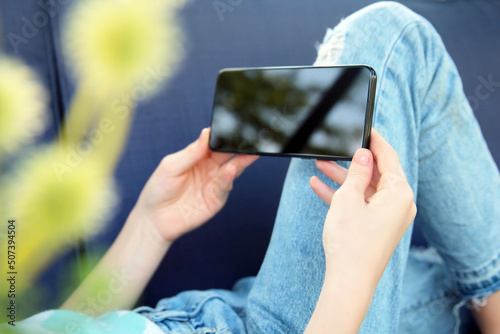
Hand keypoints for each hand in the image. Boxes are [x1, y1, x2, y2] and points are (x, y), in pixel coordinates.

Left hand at [133, 128, 257, 242]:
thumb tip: (206, 133)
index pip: (214, 141)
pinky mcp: (217, 198)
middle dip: (239, 146)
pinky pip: (226, 186)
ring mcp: (214, 183)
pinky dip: (230, 178)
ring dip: (241, 161)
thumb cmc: (159, 189)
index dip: (223, 134)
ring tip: (247, 154)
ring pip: (233, 169)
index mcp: (198, 156)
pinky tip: (231, 170)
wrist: (155, 219)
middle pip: (229, 154)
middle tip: (250, 139)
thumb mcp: (170, 166)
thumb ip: (191, 152)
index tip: (232, 127)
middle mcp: (209, 168)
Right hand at [310, 129, 416, 278]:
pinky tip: (318, 186)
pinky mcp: (377, 227)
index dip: (375, 140)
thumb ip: (357, 171)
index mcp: (400, 193)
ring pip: (365, 188)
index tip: (366, 127)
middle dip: (352, 161)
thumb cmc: (351, 241)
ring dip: (343, 178)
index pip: (389, 156)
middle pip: (376, 173)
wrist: (349, 281)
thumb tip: (364, 154)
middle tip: (335, 148)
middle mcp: (399, 204)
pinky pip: (360, 204)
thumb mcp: (349, 198)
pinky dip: (343, 195)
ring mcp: (388, 217)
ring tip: (319, 165)